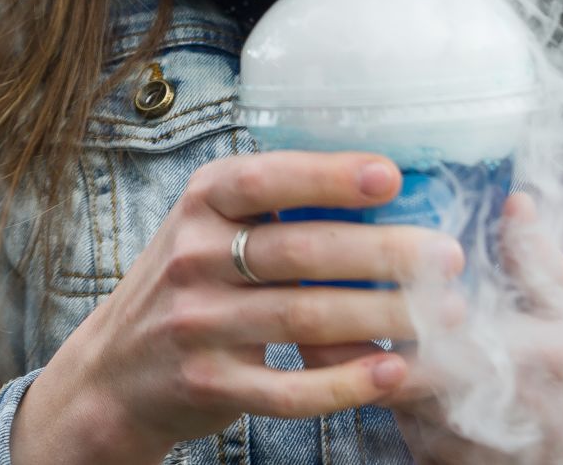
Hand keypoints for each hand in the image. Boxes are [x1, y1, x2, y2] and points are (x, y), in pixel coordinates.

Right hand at [11, 152, 465, 464]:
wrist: (115, 373)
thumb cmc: (191, 285)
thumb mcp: (210, 227)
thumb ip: (274, 207)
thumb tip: (388, 183)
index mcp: (201, 202)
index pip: (267, 179)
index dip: (330, 176)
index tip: (392, 176)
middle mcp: (192, 255)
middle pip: (301, 251)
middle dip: (384, 253)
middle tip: (447, 256)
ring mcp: (196, 322)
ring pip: (303, 319)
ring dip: (382, 316)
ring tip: (442, 313)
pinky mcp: (208, 383)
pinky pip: (287, 388)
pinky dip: (345, 383)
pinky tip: (390, 373)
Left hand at [305, 194, 562, 464]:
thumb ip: (540, 261)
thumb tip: (514, 205)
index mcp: (493, 362)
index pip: (399, 340)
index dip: (364, 307)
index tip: (346, 273)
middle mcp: (468, 415)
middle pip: (378, 381)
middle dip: (355, 341)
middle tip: (336, 303)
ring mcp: (464, 454)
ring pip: (392, 414)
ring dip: (379, 378)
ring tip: (371, 339)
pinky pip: (418, 444)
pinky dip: (409, 413)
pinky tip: (415, 387)